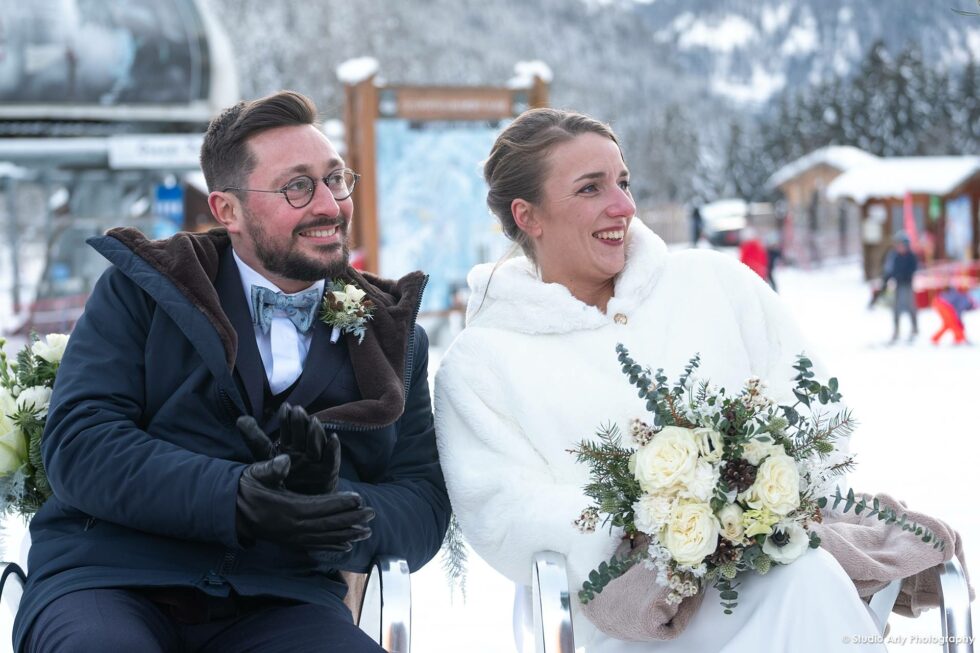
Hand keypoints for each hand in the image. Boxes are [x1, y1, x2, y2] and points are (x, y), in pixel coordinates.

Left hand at [236, 404, 340, 494]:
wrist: (299, 505)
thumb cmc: (281, 478)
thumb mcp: (265, 457)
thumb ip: (255, 438)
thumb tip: (240, 419)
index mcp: (290, 445)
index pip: (288, 428)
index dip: (286, 418)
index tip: (285, 407)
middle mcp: (304, 450)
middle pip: (303, 433)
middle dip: (301, 422)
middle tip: (298, 411)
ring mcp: (316, 461)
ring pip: (317, 444)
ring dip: (316, 432)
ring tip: (313, 421)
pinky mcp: (327, 473)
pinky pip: (331, 460)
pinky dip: (333, 449)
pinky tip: (333, 438)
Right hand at [236, 454, 373, 550]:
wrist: (229, 511)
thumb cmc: (246, 488)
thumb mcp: (255, 474)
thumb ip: (271, 468)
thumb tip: (285, 459)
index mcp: (287, 508)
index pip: (320, 506)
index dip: (340, 503)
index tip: (359, 499)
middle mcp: (292, 527)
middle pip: (327, 524)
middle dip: (351, 519)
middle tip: (372, 514)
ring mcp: (291, 537)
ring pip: (325, 537)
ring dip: (347, 534)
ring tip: (367, 532)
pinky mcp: (290, 542)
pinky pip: (315, 545)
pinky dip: (332, 545)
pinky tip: (347, 545)